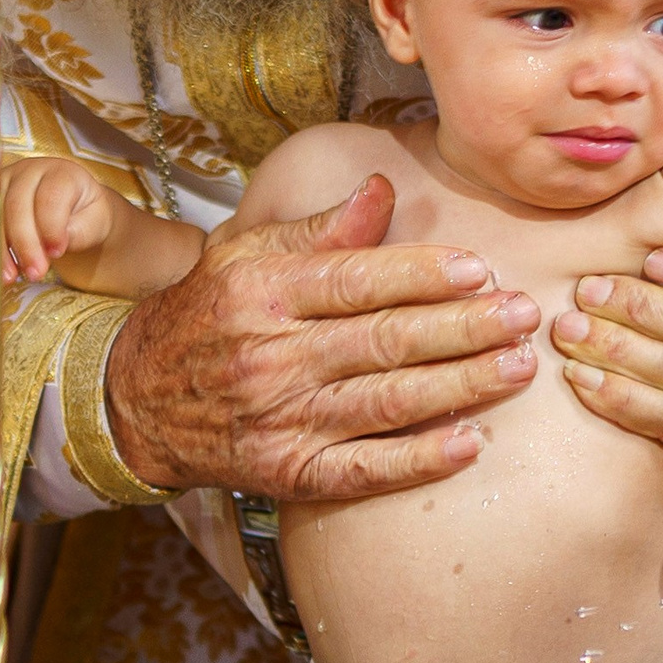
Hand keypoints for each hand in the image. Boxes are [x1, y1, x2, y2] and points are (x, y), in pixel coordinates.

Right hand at [3, 154, 116, 283]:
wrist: (72, 210)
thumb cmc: (85, 215)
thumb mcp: (95, 223)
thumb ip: (79, 231)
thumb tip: (53, 246)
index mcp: (62, 173)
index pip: (50, 196)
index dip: (51, 226)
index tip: (56, 253)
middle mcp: (29, 172)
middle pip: (17, 204)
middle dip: (25, 243)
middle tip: (35, 273)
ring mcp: (5, 182)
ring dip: (1, 249)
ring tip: (12, 277)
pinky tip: (0, 271)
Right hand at [103, 175, 540, 500]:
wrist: (138, 401)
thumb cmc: (206, 317)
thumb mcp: (244, 255)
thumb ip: (316, 229)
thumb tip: (382, 190)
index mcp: (265, 294)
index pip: (358, 281)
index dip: (423, 276)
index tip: (479, 270)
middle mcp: (273, 356)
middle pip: (384, 341)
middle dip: (463, 329)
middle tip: (525, 317)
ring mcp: (281, 419)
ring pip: (386, 401)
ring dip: (459, 387)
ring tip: (516, 369)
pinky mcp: (288, 472)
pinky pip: (363, 469)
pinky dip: (417, 460)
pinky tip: (467, 444)